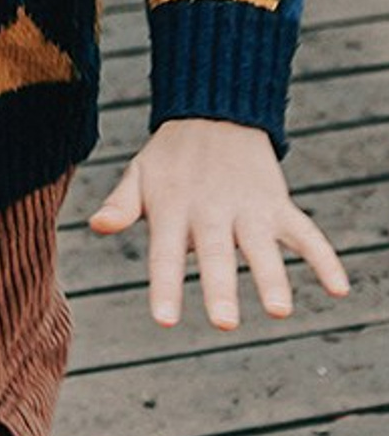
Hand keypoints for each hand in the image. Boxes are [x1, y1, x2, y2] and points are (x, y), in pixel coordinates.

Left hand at [89, 116, 351, 327]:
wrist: (214, 114)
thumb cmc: (170, 157)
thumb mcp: (138, 174)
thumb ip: (121, 204)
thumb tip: (96, 225)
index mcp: (172, 208)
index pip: (163, 254)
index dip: (165, 286)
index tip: (165, 321)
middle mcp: (211, 209)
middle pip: (215, 252)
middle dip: (220, 286)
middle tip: (224, 322)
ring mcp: (248, 206)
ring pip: (262, 245)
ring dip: (271, 276)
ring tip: (278, 311)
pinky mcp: (278, 203)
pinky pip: (307, 232)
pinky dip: (325, 258)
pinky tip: (339, 289)